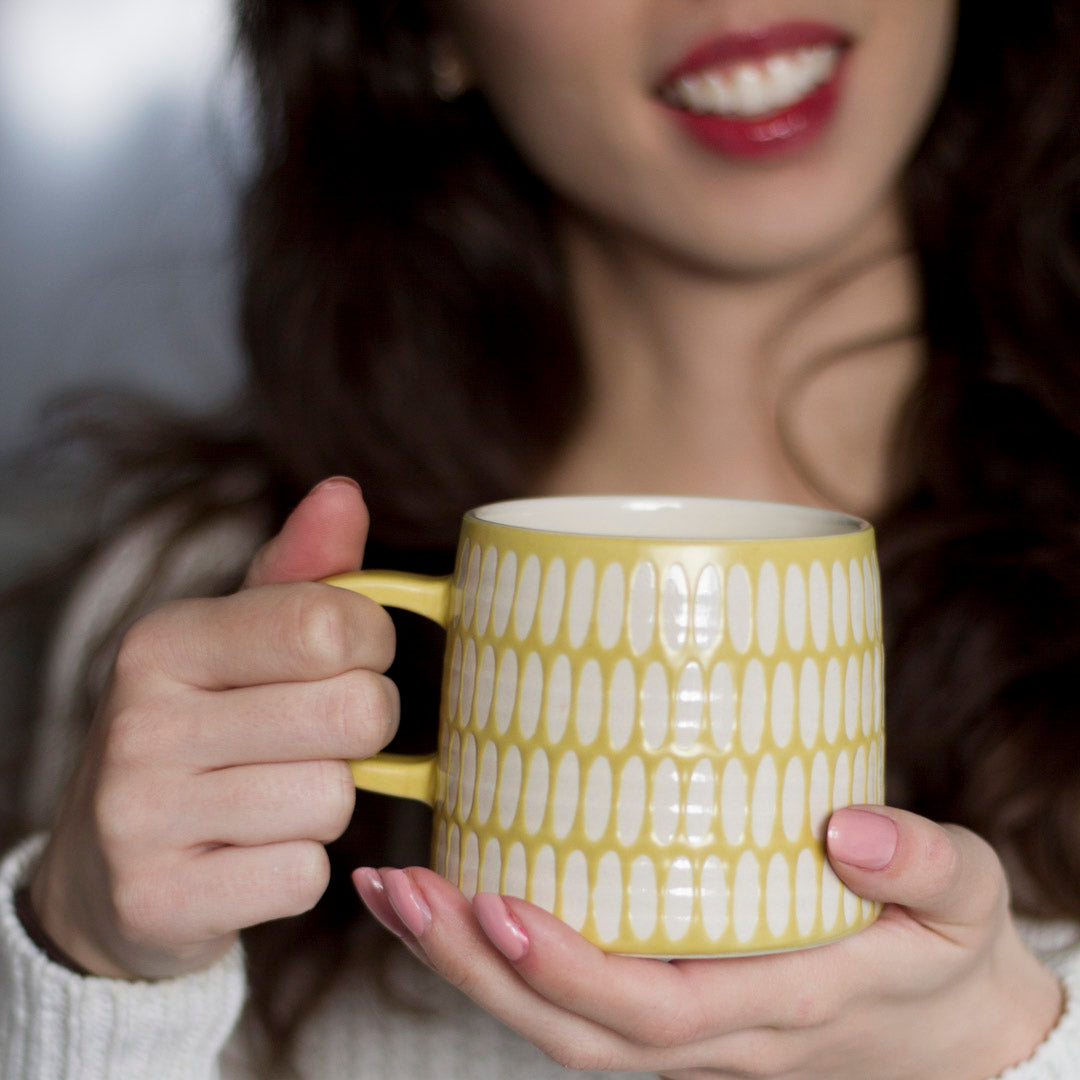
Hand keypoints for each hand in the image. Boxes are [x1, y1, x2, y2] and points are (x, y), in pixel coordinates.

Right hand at [30, 477, 398, 979]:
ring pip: (334, 800)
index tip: (349, 657)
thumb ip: (302, 571)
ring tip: (268, 796)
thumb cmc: (201, 731)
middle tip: (317, 735)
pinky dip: (297, 869)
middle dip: (361, 728)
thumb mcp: (238, 641)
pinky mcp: (160, 899)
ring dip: (325, 803)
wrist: (107, 869)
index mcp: (165, 640)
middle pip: (354, 712)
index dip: (370, 642)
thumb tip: (346, 493)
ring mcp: (141, 816)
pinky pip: (305, 876)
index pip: (329, 622)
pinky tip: (247, 855)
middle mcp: (142, 721)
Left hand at [355, 806, 1062, 1078]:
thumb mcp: (967, 900)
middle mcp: (712, 1032)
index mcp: (779, 1008)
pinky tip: (450, 899)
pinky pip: (571, 1000)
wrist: (952, 1031)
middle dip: (475, 971)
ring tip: (393, 893)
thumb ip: (924, 862)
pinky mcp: (669, 1000)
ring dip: (465, 965)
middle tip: (402, 890)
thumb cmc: (946, 953)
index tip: (501, 909)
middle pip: (574, 1031)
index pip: (657, 1013)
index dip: (573, 973)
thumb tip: (848, 828)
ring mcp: (683, 1027)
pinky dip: (497, 959)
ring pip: (557, 1024)